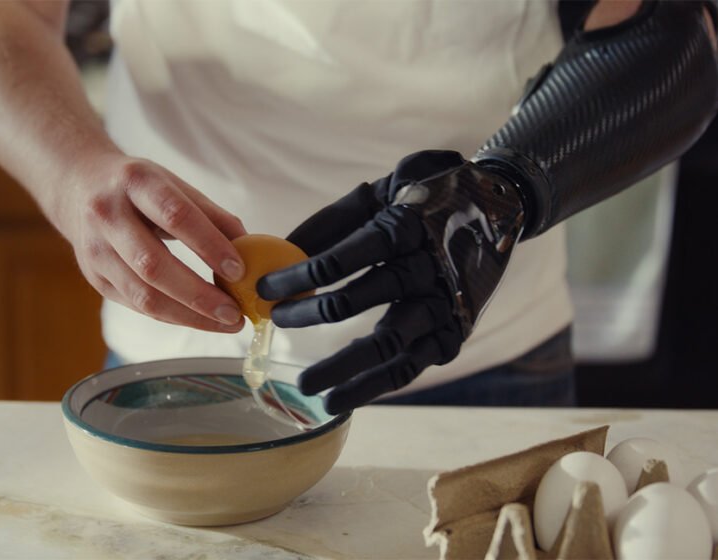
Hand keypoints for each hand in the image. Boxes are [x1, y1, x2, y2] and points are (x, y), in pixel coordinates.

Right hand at [56, 153, 247, 331]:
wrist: (77, 187)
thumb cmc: (137, 187)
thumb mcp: (173, 184)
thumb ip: (212, 215)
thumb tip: (250, 249)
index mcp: (134, 182)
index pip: (176, 216)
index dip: (209, 245)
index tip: (239, 270)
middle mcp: (108, 215)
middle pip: (154, 265)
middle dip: (200, 295)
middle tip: (234, 313)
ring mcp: (96, 250)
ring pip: (143, 295)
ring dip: (189, 316)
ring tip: (224, 323)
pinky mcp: (95, 278)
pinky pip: (138, 306)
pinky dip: (173, 316)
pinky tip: (199, 319)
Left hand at [257, 150, 526, 412]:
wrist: (501, 205)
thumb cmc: (426, 199)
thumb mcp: (383, 192)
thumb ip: (333, 221)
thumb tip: (281, 250)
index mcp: (404, 229)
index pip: (340, 259)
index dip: (298, 276)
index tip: (264, 289)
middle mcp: (425, 269)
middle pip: (358, 300)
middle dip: (311, 315)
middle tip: (275, 324)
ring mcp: (442, 306)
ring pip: (387, 346)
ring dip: (343, 369)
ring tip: (307, 389)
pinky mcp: (454, 334)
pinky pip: (410, 367)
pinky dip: (374, 386)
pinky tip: (340, 398)